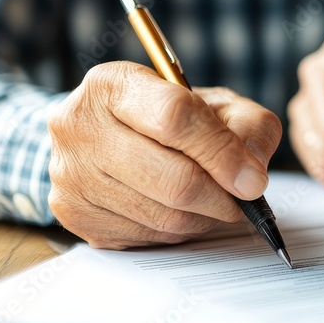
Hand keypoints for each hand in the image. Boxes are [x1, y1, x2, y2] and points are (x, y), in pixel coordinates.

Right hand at [47, 61, 281, 248]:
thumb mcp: (214, 103)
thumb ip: (247, 126)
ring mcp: (71, 174)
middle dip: (222, 197)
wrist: (103, 137)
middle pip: (173, 179)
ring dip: (204, 217)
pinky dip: (178, 231)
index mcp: (114, 84)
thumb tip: (251, 175)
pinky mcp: (74, 215)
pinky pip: (147, 237)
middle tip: (241, 199)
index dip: (222, 152)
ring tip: (213, 201)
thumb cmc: (167, 117)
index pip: (175, 117)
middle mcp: (79, 126)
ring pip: (165, 216)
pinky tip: (180, 211)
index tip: (252, 179)